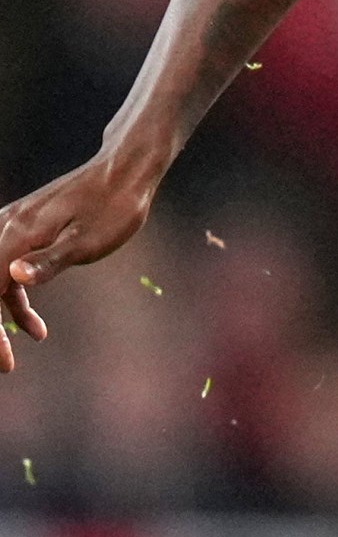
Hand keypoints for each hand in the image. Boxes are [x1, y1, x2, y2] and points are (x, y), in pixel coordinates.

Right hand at [0, 154, 157, 370]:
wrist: (126, 171)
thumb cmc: (114, 206)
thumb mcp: (88, 241)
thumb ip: (50, 261)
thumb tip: (13, 277)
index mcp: (15, 233)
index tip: (3, 361)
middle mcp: (5, 227)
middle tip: (4, 365)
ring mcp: (12, 226)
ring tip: (16, 353)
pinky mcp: (23, 230)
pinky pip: (5, 269)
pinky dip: (14, 299)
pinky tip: (34, 326)